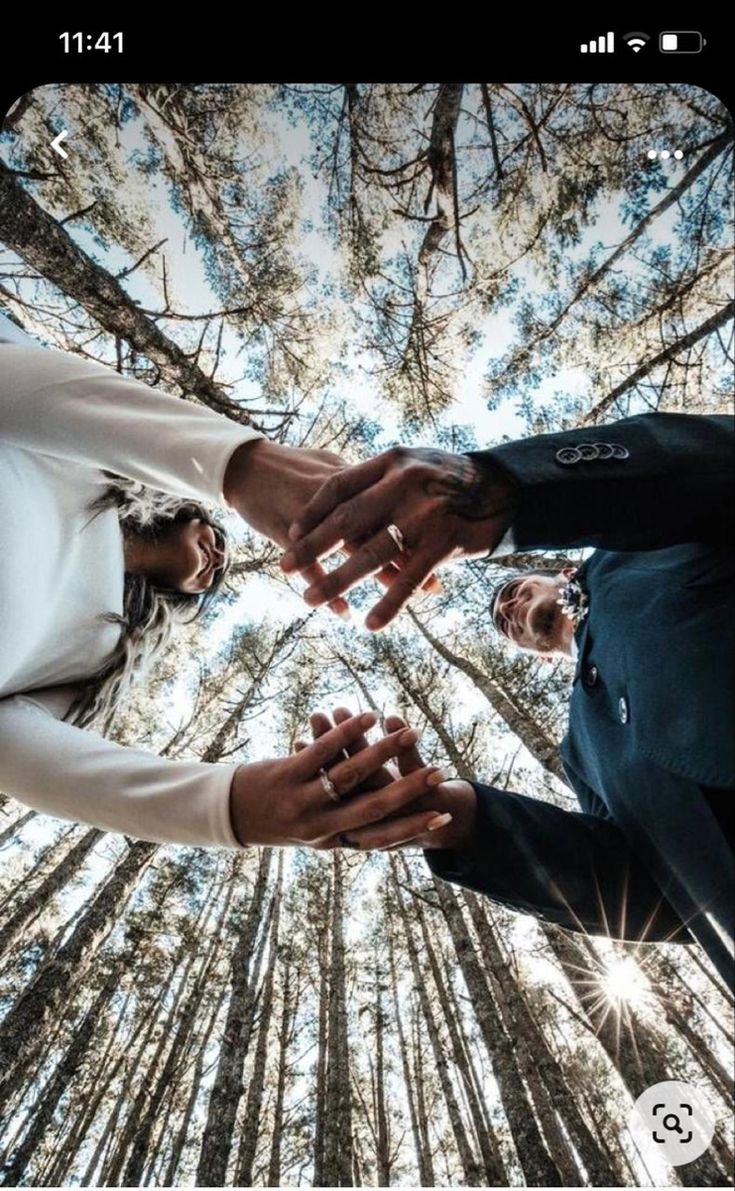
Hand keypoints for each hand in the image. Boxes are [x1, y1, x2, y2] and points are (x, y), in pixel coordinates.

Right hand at [224, 440, 439, 619]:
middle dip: (408, 557)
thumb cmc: (291, 468)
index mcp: (353, 476)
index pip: (394, 504)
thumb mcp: (332, 467)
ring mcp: (313, 510)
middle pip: (380, 526)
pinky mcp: (285, 528)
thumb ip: (362, 483)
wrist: (244, 464)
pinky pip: (309, 563)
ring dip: (373, 578)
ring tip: (391, 603)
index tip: (446, 547)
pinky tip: (343, 611)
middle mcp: (338, 492)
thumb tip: (393, 496)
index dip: (420, 528)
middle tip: (432, 582)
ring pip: (348, 546)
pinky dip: (328, 586)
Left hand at [229, 711, 451, 847]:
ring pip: (351, 775)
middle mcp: (318, 826)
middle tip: (440, 774)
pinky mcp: (286, 774)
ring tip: (412, 733)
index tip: (443, 817)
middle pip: (372, 808)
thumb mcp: (313, 832)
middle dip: (409, 791)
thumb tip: (383, 824)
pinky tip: (370, 716)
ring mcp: (301, 800)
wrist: (228, 814)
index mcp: (331, 841)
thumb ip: (345, 826)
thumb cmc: (279, 819)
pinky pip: (323, 752)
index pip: (380, 837)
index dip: (413, 826)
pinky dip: (349, 733)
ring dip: (385, 752)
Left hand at [280, 446, 516, 629]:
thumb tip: (343, 497)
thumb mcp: (415, 464)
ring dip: (337, 580)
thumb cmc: (455, 479)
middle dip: (311, 548)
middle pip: (345, 520)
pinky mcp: (444, 543)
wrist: (508, 487)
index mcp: (391, 463)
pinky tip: (370, 624)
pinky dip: (389, 603)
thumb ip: (382, 479)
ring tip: (311, 601)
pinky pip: (409, 579)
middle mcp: (403, 485)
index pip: (339, 488)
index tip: (292, 533)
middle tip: (283, 568)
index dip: (312, 513)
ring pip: (370, 554)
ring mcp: (423, 515)